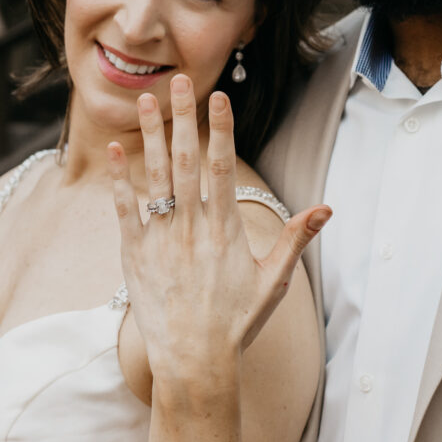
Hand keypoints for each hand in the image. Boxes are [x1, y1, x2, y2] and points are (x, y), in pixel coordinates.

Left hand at [107, 74, 330, 392]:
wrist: (193, 362)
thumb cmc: (236, 323)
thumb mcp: (273, 281)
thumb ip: (295, 240)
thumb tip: (326, 209)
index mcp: (225, 229)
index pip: (221, 167)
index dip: (219, 129)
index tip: (218, 97)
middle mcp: (191, 228)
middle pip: (185, 160)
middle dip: (183, 116)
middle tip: (180, 79)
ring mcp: (160, 239)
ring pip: (154, 176)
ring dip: (150, 135)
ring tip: (148, 100)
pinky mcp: (135, 255)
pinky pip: (125, 209)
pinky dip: (119, 178)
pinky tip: (115, 149)